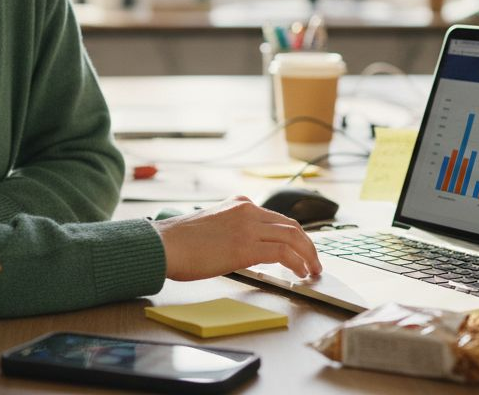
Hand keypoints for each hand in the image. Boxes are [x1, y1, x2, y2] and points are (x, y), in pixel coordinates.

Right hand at [150, 196, 321, 280]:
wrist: (164, 244)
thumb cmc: (180, 241)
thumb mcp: (212, 225)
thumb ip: (232, 229)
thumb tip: (246, 247)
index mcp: (240, 203)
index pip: (277, 218)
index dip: (295, 235)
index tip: (302, 249)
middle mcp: (247, 210)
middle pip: (291, 225)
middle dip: (308, 245)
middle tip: (314, 262)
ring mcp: (248, 227)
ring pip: (293, 237)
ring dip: (308, 255)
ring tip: (313, 271)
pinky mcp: (245, 247)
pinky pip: (282, 253)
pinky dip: (297, 263)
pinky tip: (299, 274)